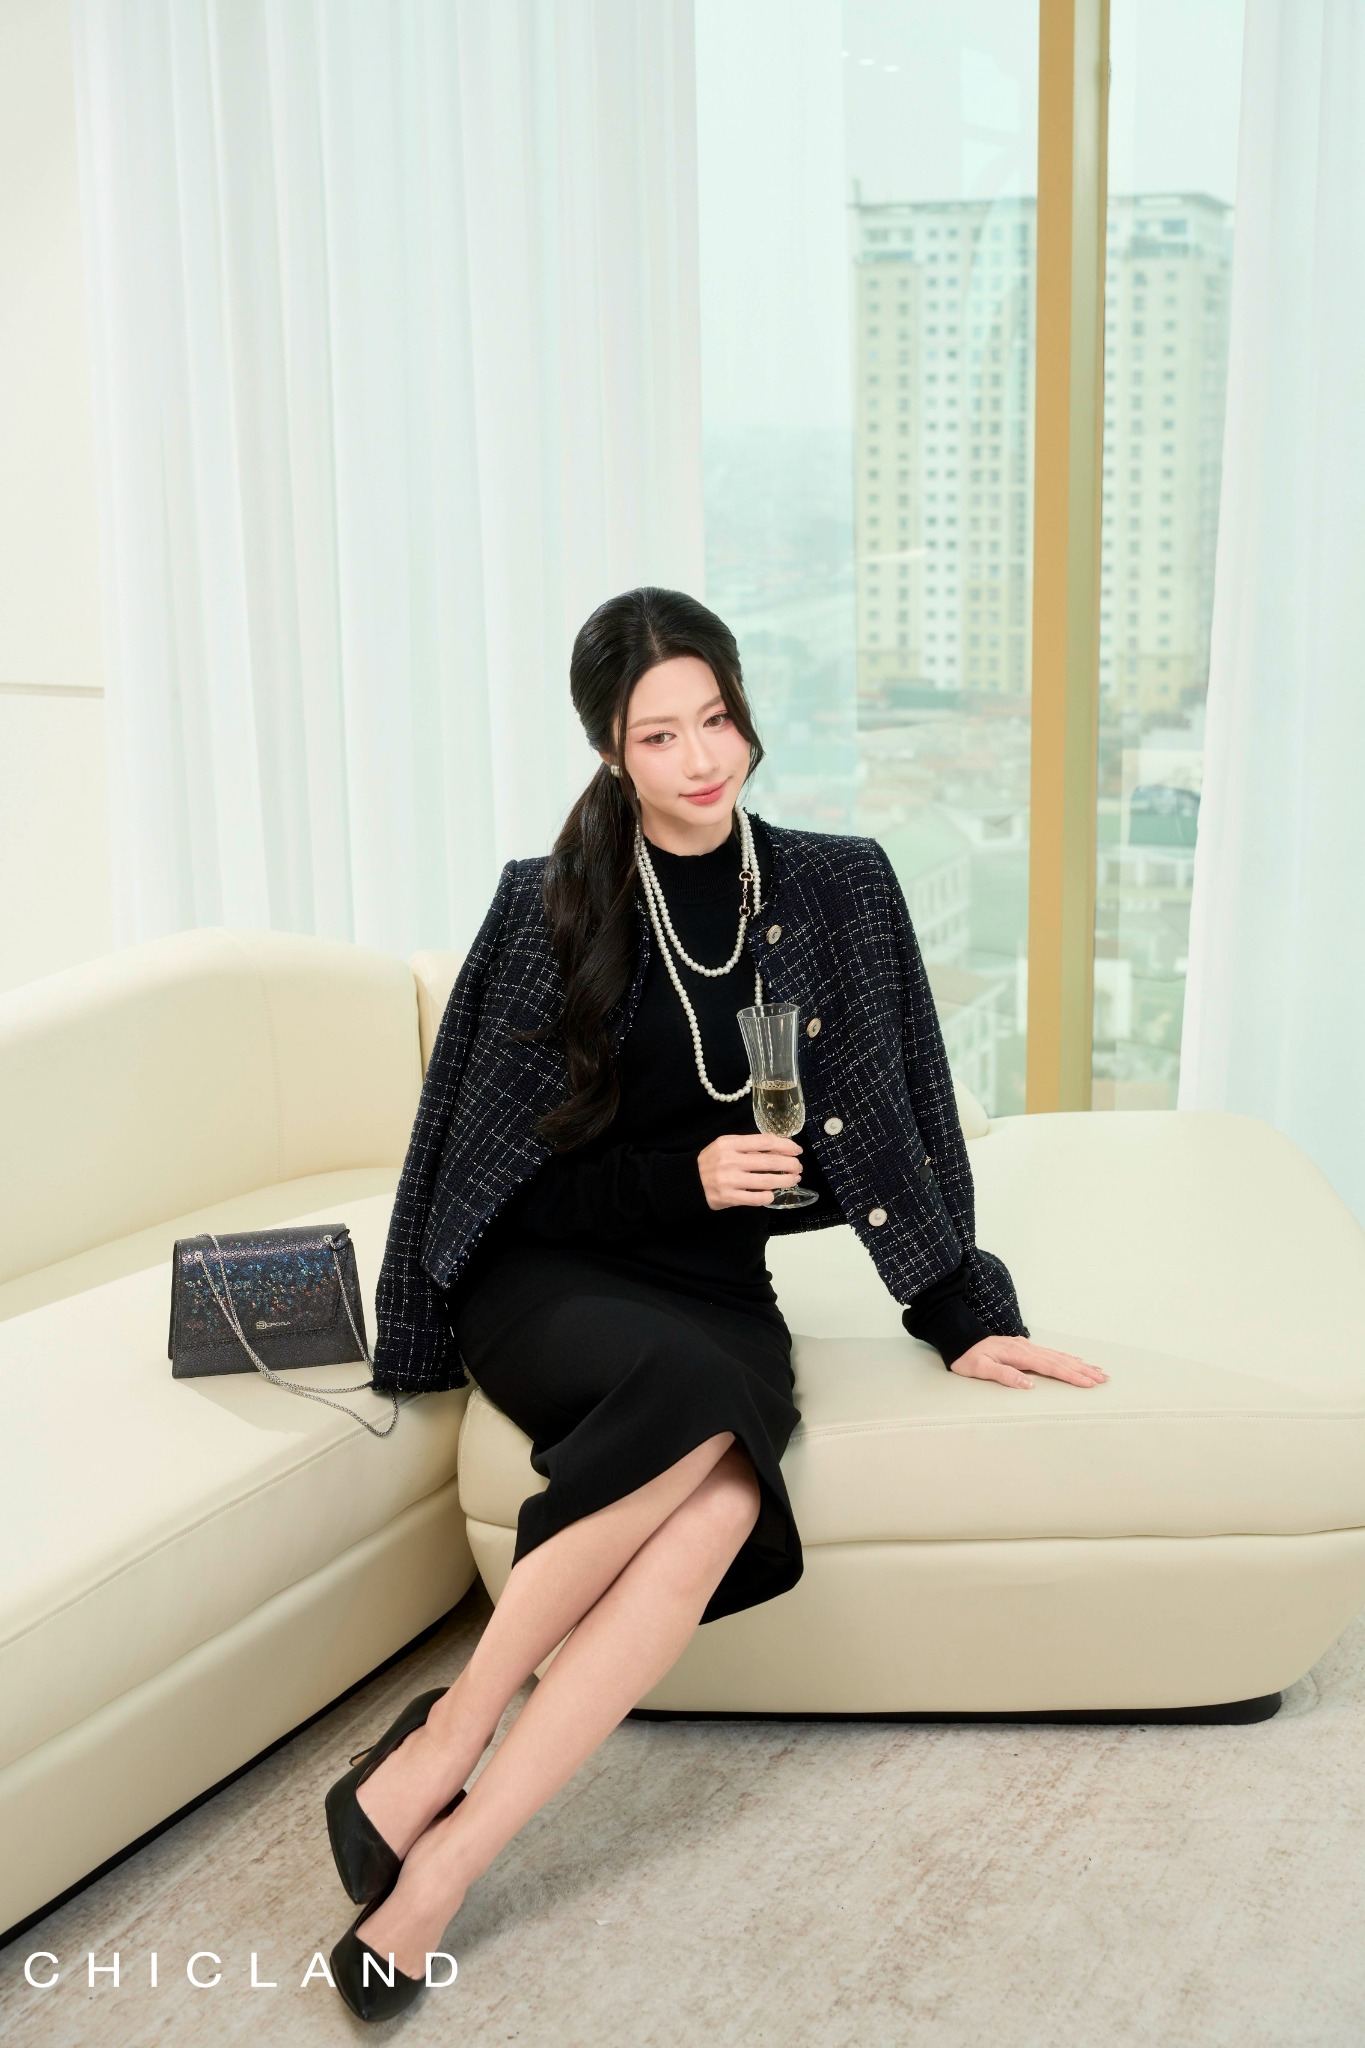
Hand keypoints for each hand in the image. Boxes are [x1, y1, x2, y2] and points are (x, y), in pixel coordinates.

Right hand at [697, 1133, 802, 1209]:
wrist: (688, 1181)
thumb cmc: (712, 1162)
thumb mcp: (726, 1146)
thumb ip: (748, 1146)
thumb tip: (779, 1150)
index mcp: (730, 1143)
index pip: (765, 1142)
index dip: (786, 1146)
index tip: (797, 1150)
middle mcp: (730, 1160)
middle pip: (770, 1162)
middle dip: (790, 1165)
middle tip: (798, 1167)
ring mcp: (729, 1180)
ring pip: (766, 1182)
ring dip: (785, 1181)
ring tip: (793, 1180)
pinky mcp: (728, 1197)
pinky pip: (756, 1198)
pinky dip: (768, 1196)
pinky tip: (772, 1194)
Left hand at [949, 1336, 1108, 1389]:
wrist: (959, 1339)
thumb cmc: (967, 1357)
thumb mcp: (980, 1369)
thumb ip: (1004, 1375)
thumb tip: (1029, 1384)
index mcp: (1018, 1354)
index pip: (1050, 1367)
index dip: (1071, 1375)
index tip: (1089, 1383)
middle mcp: (1026, 1348)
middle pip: (1060, 1360)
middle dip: (1083, 1370)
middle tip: (1103, 1378)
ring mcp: (1027, 1346)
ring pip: (1058, 1355)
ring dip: (1079, 1364)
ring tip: (1097, 1371)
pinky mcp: (1025, 1347)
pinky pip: (1051, 1353)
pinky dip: (1066, 1358)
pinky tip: (1075, 1361)